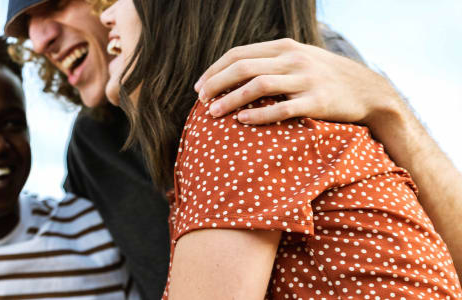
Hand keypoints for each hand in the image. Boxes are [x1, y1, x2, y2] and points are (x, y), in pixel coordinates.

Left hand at [194, 38, 404, 126]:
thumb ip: (270, 61)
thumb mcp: (299, 59)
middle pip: (243, 68)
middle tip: (201, 101)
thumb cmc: (326, 77)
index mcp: (284, 47)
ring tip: (213, 113)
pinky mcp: (317, 101)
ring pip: (258, 86)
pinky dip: (259, 115)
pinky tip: (242, 121)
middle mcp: (293, 59)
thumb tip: (231, 73)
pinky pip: (282, 108)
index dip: (214, 70)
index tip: (200, 87)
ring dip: (230, 99)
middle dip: (216, 84)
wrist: (370, 91)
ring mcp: (306, 79)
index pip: (238, 54)